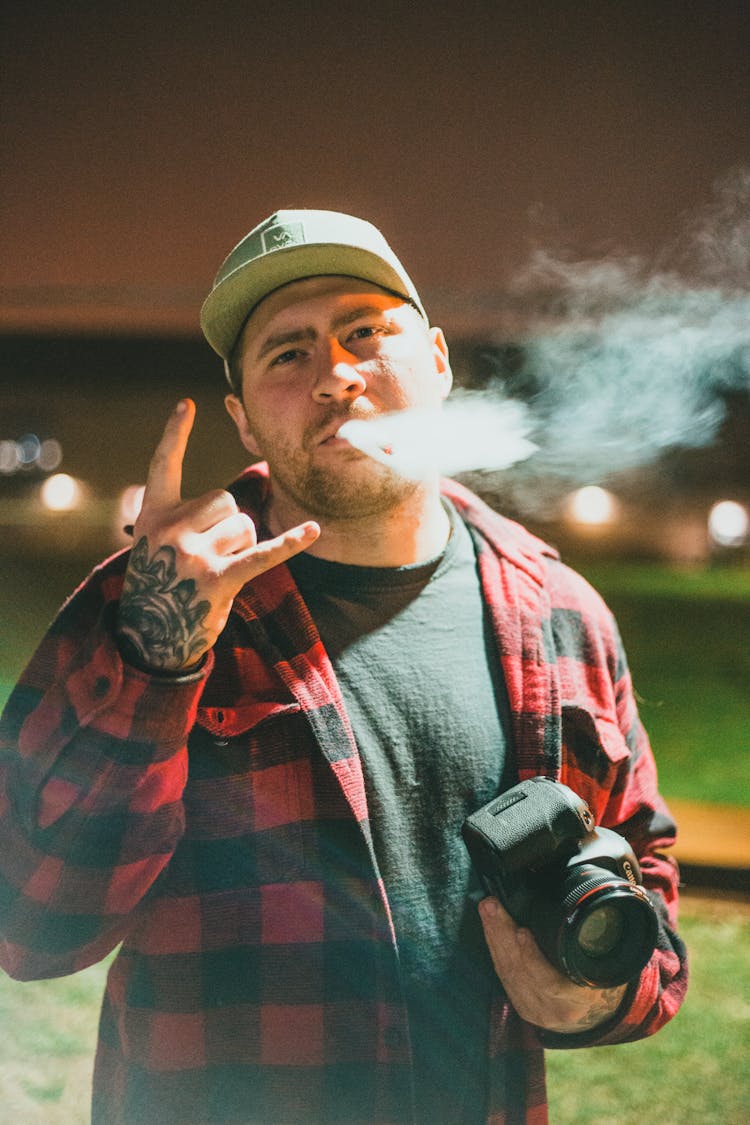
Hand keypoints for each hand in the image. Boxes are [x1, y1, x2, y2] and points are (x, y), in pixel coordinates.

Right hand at [116, 399, 319, 671]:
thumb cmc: (162, 585)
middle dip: (228, 524)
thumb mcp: (158, 545)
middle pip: (226, 500)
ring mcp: (192, 556)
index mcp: (153, 516)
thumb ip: (186, 518)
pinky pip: (263, 553)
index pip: (163, 466)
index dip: (174, 434)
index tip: (187, 404)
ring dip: (242, 546)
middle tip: (210, 557)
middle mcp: (169, 531)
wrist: (151, 636)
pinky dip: (290, 542)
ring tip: (218, 572)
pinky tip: (313, 530)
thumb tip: (243, 501)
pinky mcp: (218, 579)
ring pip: (244, 525)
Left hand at [478, 897, 627, 1033]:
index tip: (522, 931)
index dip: (532, 958)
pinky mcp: (522, 1007)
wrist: (597, 1015)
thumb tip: (591, 904)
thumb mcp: (606, 963)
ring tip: (488, 909)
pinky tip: (490, 928)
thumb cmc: (603, 978)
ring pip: (508, 972)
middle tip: (491, 906)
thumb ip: (596, 943)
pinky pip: (504, 976)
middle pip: (521, 971)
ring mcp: (536, 1011)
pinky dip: (495, 950)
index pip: (550, 983)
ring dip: (494, 937)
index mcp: (580, 1000)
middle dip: (503, 934)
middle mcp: (555, 1010)